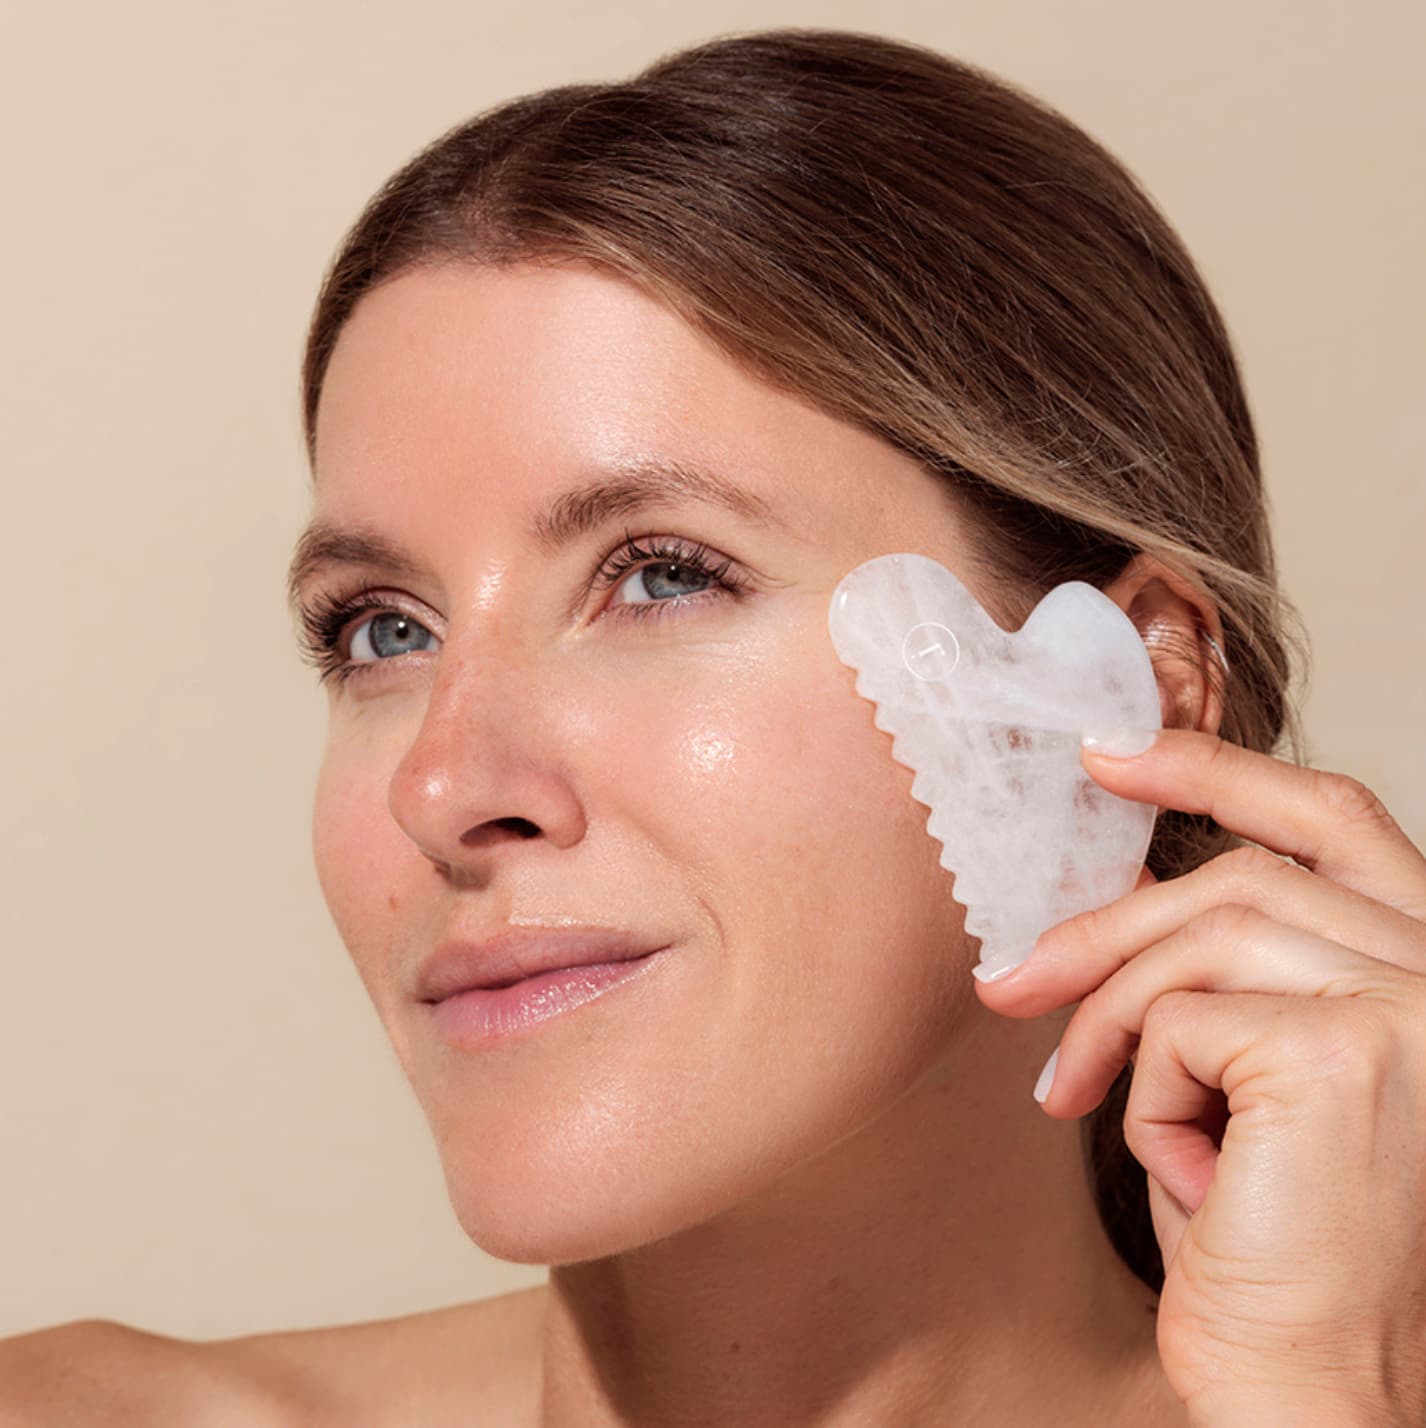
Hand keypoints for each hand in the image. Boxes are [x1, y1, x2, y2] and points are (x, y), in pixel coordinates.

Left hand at [975, 728, 1425, 1424]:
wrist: (1311, 1393)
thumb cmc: (1278, 1250)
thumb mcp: (1248, 1081)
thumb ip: (1224, 979)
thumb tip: (1108, 909)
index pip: (1336, 822)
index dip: (1222, 769)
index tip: (1113, 751)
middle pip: (1246, 876)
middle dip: (1108, 920)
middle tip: (1011, 976)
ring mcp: (1412, 1006)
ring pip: (1200, 937)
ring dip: (1108, 1014)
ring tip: (1063, 1094)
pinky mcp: (1347, 1048)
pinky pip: (1180, 1017)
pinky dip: (1144, 1086)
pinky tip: (1178, 1169)